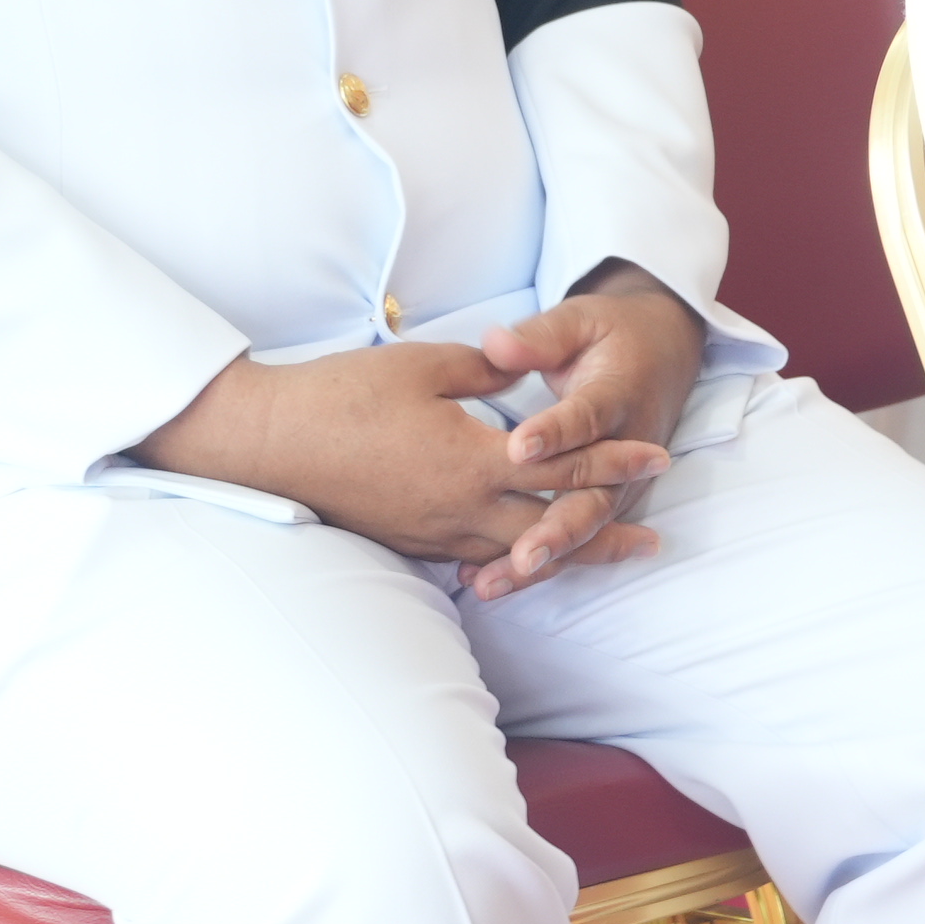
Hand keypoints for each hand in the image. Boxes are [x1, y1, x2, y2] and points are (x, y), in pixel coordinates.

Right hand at [138, 335, 670, 567]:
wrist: (267, 441)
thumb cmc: (342, 394)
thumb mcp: (425, 364)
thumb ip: (487, 372)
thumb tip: (521, 373)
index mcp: (474, 461)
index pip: (564, 465)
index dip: (615, 461)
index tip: (658, 459)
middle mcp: (459, 508)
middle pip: (550, 529)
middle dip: (604, 534)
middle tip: (651, 542)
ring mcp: (431, 532)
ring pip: (512, 551)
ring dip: (559, 554)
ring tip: (599, 557)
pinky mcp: (406, 540)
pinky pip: (471, 556)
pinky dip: (506, 558)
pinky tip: (521, 559)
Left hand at [463, 261, 708, 597]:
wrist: (666, 353)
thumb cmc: (613, 334)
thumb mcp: (581, 319)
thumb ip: (540, 336)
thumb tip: (496, 344)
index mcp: (618, 393)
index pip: (587, 417)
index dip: (556, 433)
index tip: (517, 446)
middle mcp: (627, 447)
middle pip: (595, 496)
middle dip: (558, 529)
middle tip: (523, 553)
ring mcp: (621, 482)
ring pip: (584, 528)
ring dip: (543, 558)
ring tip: (495, 582)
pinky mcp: (607, 500)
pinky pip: (575, 538)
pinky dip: (539, 564)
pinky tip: (489, 581)